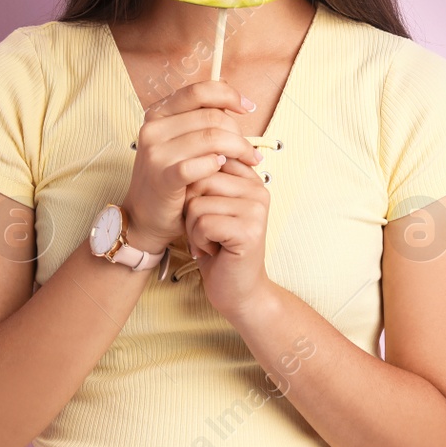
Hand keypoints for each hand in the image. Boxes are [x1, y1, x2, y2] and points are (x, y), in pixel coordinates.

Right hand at [123, 80, 261, 250]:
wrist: (146, 216)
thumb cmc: (171, 177)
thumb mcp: (182, 142)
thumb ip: (203, 122)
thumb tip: (237, 104)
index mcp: (158, 113)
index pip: (199, 91)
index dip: (229, 95)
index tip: (248, 107)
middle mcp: (153, 128)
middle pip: (211, 116)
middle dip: (239, 133)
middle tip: (250, 151)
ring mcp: (155, 152)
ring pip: (211, 138)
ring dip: (238, 149)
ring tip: (249, 161)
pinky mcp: (162, 177)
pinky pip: (200, 164)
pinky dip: (217, 164)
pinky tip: (223, 168)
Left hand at [184, 155, 272, 320]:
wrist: (238, 290)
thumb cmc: (219, 247)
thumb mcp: (212, 207)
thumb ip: (207, 180)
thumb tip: (186, 156)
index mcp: (251, 179)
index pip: (209, 162)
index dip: (195, 189)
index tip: (206, 212)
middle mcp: (259, 190)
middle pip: (199, 180)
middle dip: (191, 210)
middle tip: (207, 231)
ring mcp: (256, 210)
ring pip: (197, 203)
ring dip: (193, 228)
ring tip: (210, 242)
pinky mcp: (249, 231)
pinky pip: (203, 223)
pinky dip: (199, 241)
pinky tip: (213, 251)